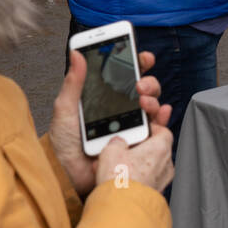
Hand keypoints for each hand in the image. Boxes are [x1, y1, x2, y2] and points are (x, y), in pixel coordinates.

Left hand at [50, 50, 172, 197]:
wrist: (69, 175)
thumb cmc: (64, 145)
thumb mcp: (65, 109)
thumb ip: (74, 81)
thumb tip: (76, 53)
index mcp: (104, 97)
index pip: (124, 75)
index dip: (136, 62)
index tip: (142, 56)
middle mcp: (121, 109)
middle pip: (144, 88)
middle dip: (148, 81)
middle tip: (139, 84)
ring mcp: (131, 125)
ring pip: (152, 105)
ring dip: (153, 98)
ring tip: (144, 102)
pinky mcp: (138, 142)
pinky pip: (157, 128)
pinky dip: (163, 118)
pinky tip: (162, 112)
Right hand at [95, 123, 173, 193]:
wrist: (122, 209)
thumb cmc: (121, 180)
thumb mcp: (111, 150)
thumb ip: (117, 141)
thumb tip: (117, 143)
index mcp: (161, 148)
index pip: (163, 131)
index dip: (150, 128)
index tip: (138, 129)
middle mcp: (166, 164)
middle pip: (155, 149)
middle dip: (138, 148)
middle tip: (123, 148)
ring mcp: (162, 181)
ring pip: (149, 167)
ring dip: (134, 165)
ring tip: (114, 166)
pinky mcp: (154, 194)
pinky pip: (145, 181)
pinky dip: (134, 179)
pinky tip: (117, 180)